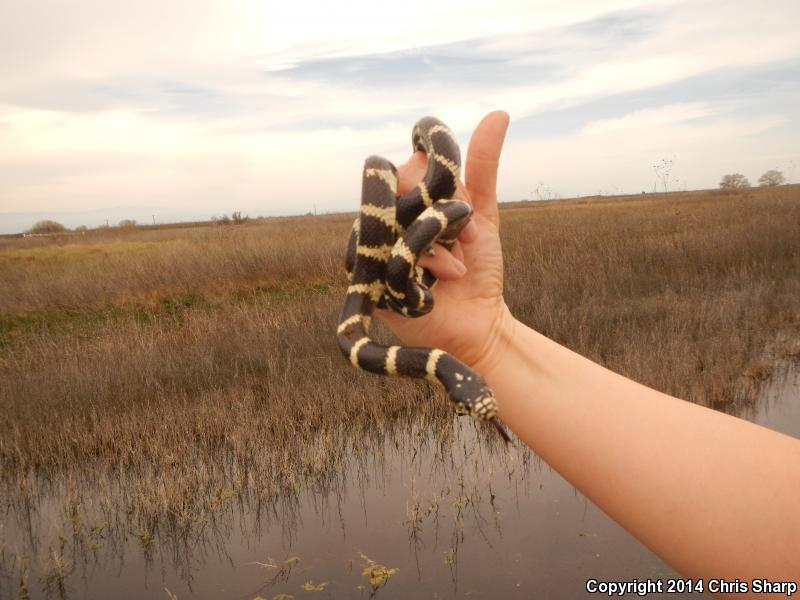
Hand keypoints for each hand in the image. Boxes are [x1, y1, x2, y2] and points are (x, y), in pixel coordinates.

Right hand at [377, 111, 510, 374]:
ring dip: (439, 237)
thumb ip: (484, 166)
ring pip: (399, 211)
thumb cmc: (477, 268)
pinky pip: (394, 251)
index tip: (463, 193)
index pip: (413, 157)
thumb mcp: (482, 213)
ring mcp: (372, 244)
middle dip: (442, 204)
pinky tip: (443, 279)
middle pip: (401, 176)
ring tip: (456, 267)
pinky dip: (429, 262)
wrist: (477, 321)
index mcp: (405, 196)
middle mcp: (384, 215)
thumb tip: (499, 113)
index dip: (438, 158)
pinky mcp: (369, 277)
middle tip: (465, 232)